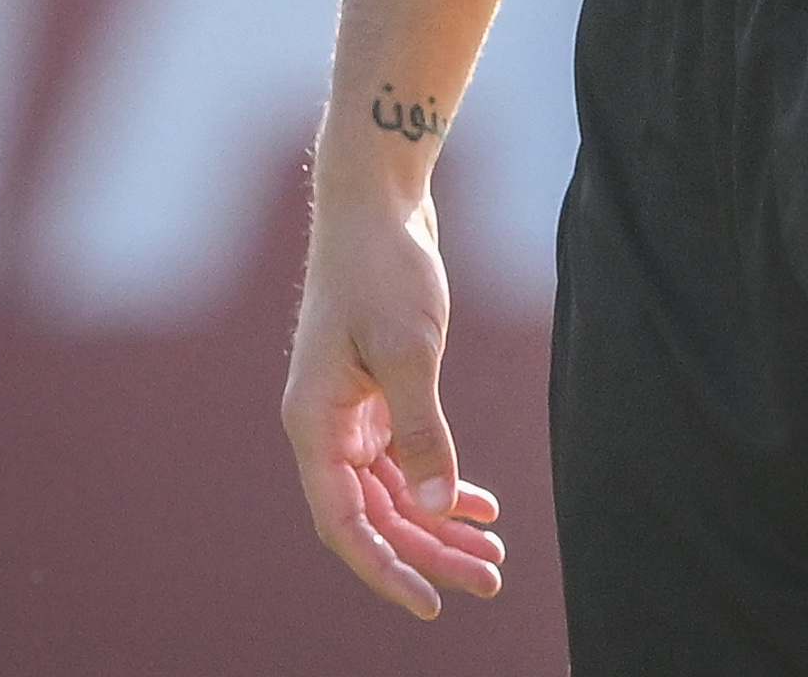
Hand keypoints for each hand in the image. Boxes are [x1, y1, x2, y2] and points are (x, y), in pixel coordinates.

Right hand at [282, 198, 504, 619]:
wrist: (378, 202)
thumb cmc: (382, 267)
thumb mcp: (409, 349)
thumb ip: (421, 431)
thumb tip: (435, 508)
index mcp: (314, 423)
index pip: (344, 523)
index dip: (385, 569)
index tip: (429, 604)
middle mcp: (326, 426)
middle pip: (377, 515)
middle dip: (430, 551)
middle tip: (490, 581)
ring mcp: (351, 411)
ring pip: (395, 492)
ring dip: (441, 523)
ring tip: (494, 555)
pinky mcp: (378, 392)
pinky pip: (406, 459)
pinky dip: (442, 482)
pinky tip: (482, 504)